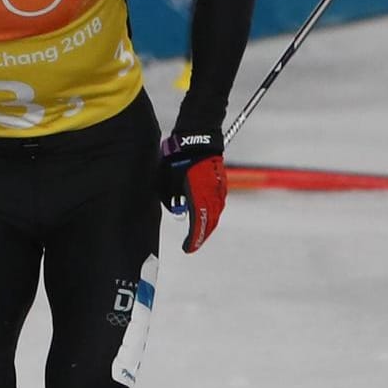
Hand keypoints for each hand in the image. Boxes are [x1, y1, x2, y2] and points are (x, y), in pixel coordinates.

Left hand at [159, 129, 224, 252]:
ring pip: (215, 212)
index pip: (198, 222)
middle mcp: (212, 193)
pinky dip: (210, 213)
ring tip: (197, 234)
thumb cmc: (178, 157)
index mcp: (198, 193)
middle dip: (200, 235)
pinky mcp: (221, 183)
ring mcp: (219, 188)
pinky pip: (217, 203)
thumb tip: (175, 209)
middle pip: (210, 221)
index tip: (187, 249)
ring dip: (206, 224)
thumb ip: (170, 196)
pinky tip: (203, 216)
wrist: (198, 138)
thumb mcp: (166, 178)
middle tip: (191, 245)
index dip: (193, 238)